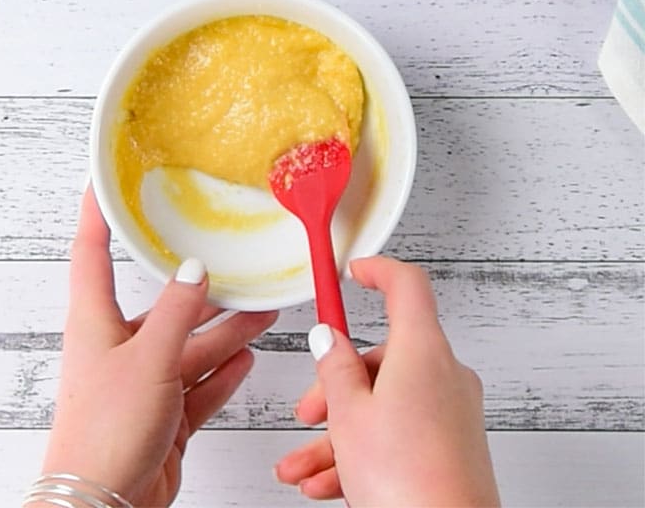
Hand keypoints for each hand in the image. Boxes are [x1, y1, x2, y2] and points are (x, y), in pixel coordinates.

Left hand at [37, 187, 277, 506]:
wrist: (103, 507)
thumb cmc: (104, 433)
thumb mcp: (148, 359)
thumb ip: (177, 314)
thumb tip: (194, 272)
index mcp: (96, 323)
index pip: (91, 252)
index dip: (96, 214)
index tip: (103, 183)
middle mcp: (118, 348)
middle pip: (162, 307)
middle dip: (200, 290)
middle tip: (231, 268)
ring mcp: (141, 382)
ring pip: (188, 346)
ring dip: (223, 332)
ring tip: (260, 313)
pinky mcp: (162, 414)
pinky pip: (198, 384)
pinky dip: (221, 373)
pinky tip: (244, 358)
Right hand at [275, 256, 499, 506]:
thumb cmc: (409, 483)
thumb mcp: (349, 415)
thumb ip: (334, 368)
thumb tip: (330, 340)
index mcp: (422, 351)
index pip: (407, 286)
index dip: (379, 271)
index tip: (356, 270)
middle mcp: (444, 375)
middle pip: (382, 357)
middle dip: (336, 385)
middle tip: (308, 413)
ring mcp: (451, 413)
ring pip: (384, 404)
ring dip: (339, 432)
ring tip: (302, 466)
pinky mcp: (452, 447)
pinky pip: (400, 434)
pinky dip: (363, 451)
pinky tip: (327, 482)